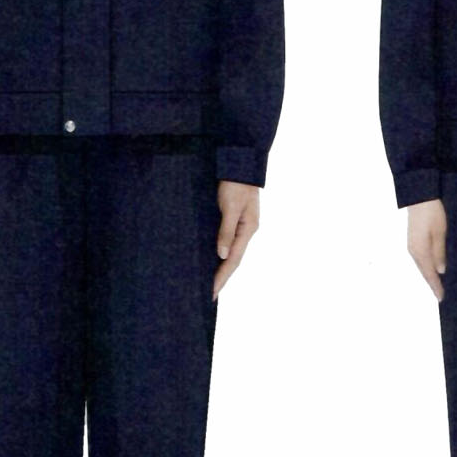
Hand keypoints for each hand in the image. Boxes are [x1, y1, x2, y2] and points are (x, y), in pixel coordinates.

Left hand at [213, 181, 259, 297]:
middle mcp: (245, 230)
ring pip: (229, 252)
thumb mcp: (231, 206)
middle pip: (232, 260)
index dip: (221, 278)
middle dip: (220, 278)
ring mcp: (240, 224)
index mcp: (248, 229)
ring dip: (219, 268)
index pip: (233, 261)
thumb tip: (221, 255)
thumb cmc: (236, 182)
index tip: (211, 293)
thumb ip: (226, 230)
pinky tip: (210, 258)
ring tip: (207, 282)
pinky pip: (225, 240)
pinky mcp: (232, 218)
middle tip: (208, 295)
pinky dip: (217, 253)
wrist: (240, 160)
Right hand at [407, 198, 446, 299]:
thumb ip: (439, 252)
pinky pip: (420, 258)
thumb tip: (441, 271)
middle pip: (424, 271)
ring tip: (438, 284)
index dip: (435, 286)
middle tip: (441, 295)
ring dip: (429, 275)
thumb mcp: (440, 233)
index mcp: (420, 251)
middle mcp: (414, 251)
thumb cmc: (432, 213)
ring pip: (421, 265)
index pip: (429, 274)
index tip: (441, 298)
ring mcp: (412, 245)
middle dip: (432, 283)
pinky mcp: (413, 240)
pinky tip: (433, 267)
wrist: (420, 197)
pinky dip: (427, 266)